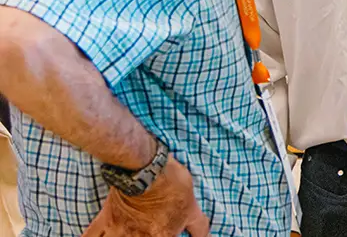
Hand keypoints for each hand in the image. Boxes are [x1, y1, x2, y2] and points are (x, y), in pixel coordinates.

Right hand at [83, 156, 208, 236]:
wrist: (147, 168)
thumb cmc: (173, 184)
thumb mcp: (192, 207)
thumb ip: (197, 226)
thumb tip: (203, 236)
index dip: (169, 236)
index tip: (167, 235)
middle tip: (142, 233)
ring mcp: (121, 231)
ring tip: (122, 236)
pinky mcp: (107, 219)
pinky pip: (91, 235)